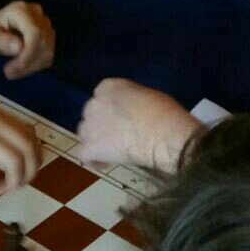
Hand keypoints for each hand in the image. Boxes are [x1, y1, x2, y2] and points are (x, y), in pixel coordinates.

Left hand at [0, 1, 54, 79]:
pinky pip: (48, 54)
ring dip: (32, 66)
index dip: (29, 53)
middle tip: (9, 73)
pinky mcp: (49, 34)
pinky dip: (36, 65)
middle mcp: (37, 13)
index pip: (34, 32)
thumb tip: (18, 47)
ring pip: (48, 50)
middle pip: (43, 42)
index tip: (15, 69)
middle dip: (28, 62)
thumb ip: (1, 40)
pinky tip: (22, 67)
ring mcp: (45, 23)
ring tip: (13, 71)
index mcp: (20, 9)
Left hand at [76, 78, 199, 169]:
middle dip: (101, 124)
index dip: (110, 109)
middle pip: (91, 114)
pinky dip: (93, 160)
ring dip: (95, 140)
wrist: (163, 135)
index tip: (121, 118)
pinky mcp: (90, 147)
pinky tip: (106, 163)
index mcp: (109, 87)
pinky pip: (84, 155)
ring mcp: (90, 125)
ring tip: (112, 150)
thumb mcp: (148, 96)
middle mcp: (95, 102)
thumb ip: (132, 101)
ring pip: (84, 133)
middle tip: (118, 134)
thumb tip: (133, 111)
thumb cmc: (164, 114)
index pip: (101, 95)